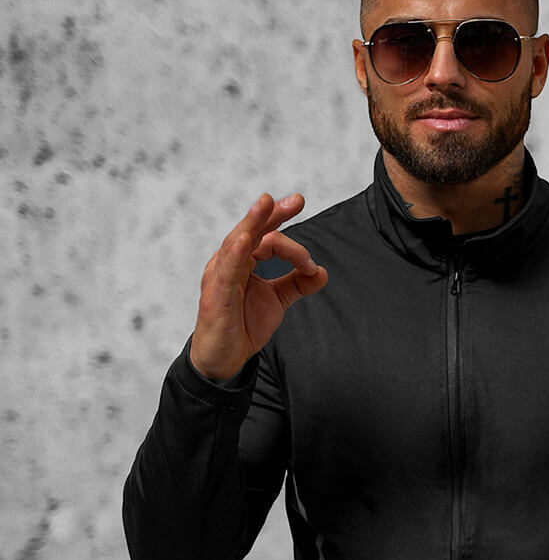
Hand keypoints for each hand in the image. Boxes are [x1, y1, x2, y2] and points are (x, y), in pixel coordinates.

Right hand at [189, 193, 327, 380]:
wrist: (224, 359)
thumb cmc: (242, 325)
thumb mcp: (276, 301)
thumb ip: (296, 284)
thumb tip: (322, 271)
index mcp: (243, 260)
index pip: (266, 237)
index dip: (292, 243)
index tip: (310, 263)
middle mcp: (228, 263)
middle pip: (250, 230)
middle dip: (272, 213)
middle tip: (297, 200)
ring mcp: (219, 278)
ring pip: (236, 243)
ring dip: (252, 222)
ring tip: (265, 203)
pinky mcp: (216, 297)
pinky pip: (226, 272)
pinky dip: (235, 254)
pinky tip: (246, 240)